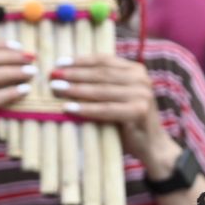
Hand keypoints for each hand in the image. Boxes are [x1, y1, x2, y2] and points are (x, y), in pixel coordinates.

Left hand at [49, 53, 177, 168]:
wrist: (151, 145)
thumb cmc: (128, 121)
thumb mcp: (116, 97)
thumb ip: (101, 85)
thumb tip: (65, 75)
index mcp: (136, 70)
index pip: (104, 60)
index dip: (80, 60)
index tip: (59, 62)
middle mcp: (141, 79)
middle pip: (101, 73)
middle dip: (74, 74)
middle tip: (53, 76)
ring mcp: (142, 94)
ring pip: (102, 90)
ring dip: (77, 89)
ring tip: (57, 89)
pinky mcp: (139, 111)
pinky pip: (106, 109)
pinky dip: (86, 109)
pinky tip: (69, 108)